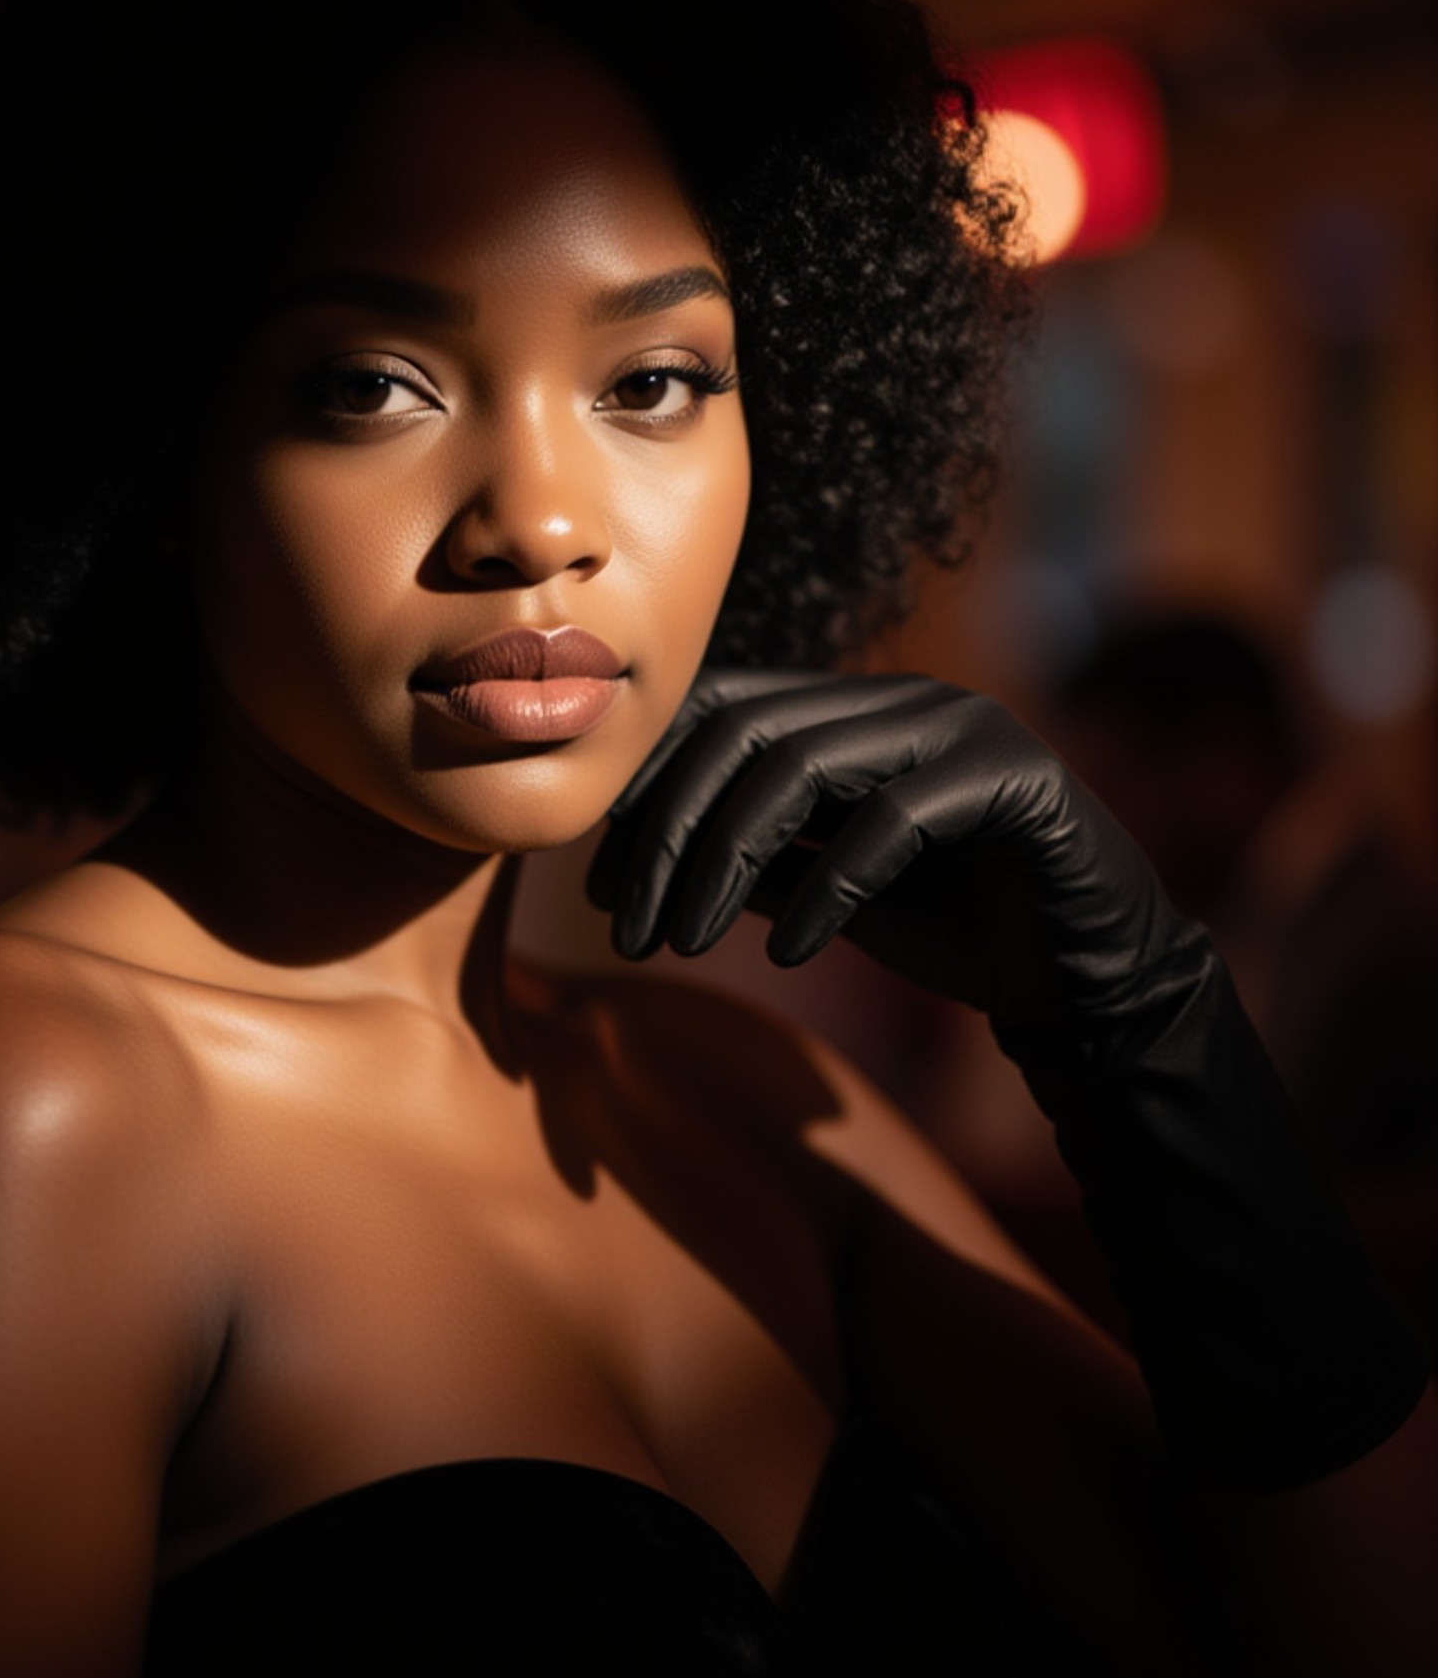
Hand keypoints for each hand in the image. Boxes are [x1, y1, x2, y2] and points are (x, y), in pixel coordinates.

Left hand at [587, 669, 1204, 1037]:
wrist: (1080, 977)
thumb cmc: (950, 926)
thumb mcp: (819, 893)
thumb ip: (746, 861)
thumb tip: (629, 866)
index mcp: (851, 711)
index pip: (717, 711)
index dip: (646, 788)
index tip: (596, 883)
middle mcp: (902, 700)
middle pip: (742, 733)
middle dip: (670, 833)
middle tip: (626, 929)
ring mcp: (963, 728)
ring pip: (803, 765)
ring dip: (725, 861)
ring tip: (685, 943)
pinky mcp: (1014, 781)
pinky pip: (892, 820)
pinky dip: (829, 889)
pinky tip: (790, 954)